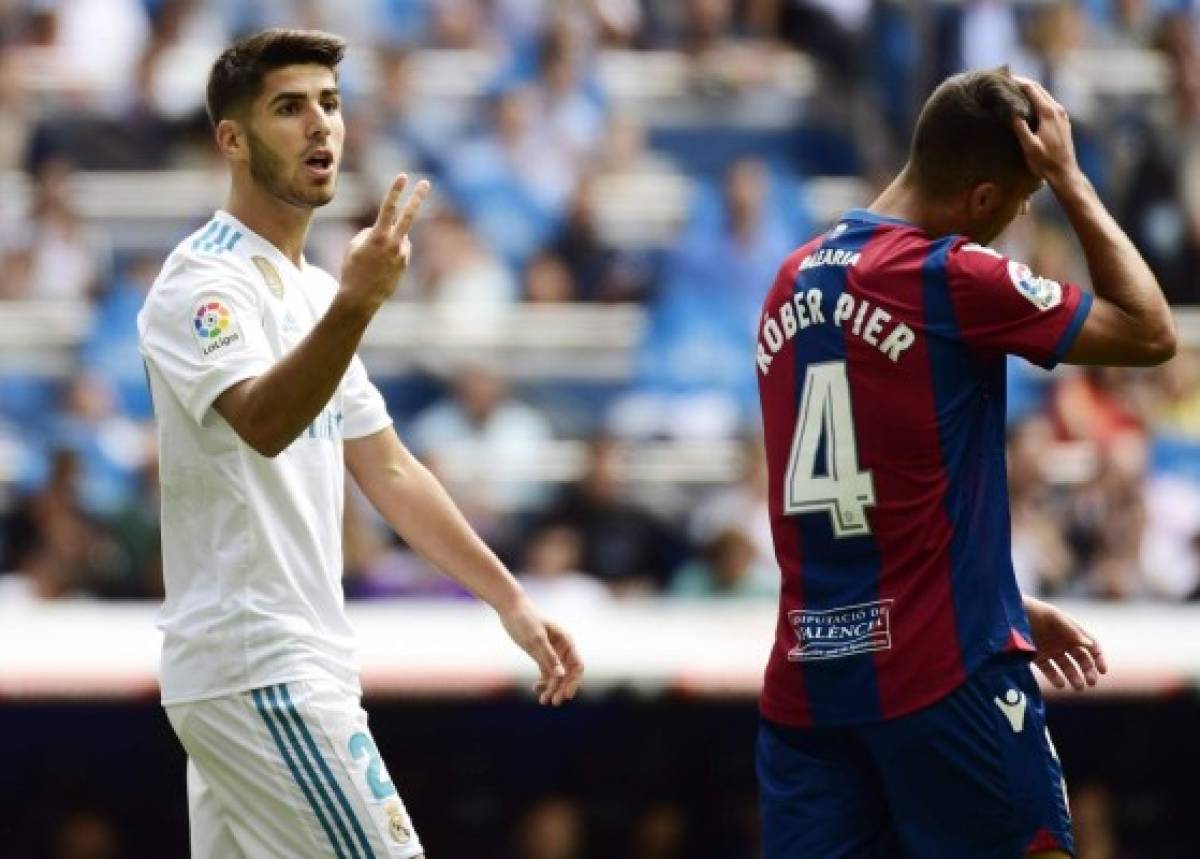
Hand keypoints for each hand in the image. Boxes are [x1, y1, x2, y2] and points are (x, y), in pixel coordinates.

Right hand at [339, 173, 429, 314]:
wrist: (361, 297)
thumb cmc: (352, 270)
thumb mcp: (354, 246)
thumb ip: (371, 233)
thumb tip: (387, 231)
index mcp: (378, 236)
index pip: (388, 208)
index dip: (395, 191)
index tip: (403, 176)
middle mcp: (394, 243)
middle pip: (409, 216)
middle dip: (417, 198)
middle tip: (426, 182)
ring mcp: (402, 254)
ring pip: (398, 238)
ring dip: (388, 243)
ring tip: (374, 262)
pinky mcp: (405, 264)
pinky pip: (398, 252)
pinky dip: (390, 255)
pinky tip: (380, 268)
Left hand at [498, 595, 583, 705]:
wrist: (510, 608)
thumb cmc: (525, 620)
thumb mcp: (536, 639)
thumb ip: (548, 657)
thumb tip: (560, 675)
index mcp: (566, 641)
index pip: (577, 666)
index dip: (574, 682)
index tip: (567, 695)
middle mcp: (562, 648)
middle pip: (568, 674)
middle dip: (562, 688)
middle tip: (554, 702)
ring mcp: (552, 652)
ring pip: (557, 676)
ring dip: (552, 688)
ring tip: (543, 700)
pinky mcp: (541, 654)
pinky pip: (547, 673)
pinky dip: (544, 682)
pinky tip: (536, 688)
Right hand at [1011, 77, 1081, 187]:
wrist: (1064, 172)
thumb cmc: (1045, 162)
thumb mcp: (1029, 147)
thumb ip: (1021, 128)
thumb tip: (1012, 111)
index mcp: (1049, 113)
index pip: (1032, 90)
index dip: (1019, 82)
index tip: (1005, 78)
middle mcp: (1058, 110)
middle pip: (1039, 89)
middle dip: (1024, 83)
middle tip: (1008, 80)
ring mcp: (1062, 115)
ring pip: (1045, 96)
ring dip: (1031, 91)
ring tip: (1016, 90)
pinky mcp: (1063, 121)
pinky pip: (1049, 104)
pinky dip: (1038, 100)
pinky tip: (1029, 104)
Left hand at [1024, 596, 1106, 690]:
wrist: (1010, 613)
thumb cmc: (1035, 611)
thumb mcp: (1054, 618)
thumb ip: (1072, 631)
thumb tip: (1090, 645)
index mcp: (1072, 631)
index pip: (1091, 646)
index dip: (1099, 658)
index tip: (1102, 670)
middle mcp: (1063, 642)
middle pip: (1082, 660)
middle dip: (1088, 671)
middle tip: (1091, 683)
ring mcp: (1051, 650)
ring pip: (1067, 667)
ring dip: (1074, 677)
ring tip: (1078, 687)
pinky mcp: (1037, 657)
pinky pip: (1049, 670)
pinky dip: (1055, 678)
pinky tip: (1060, 684)